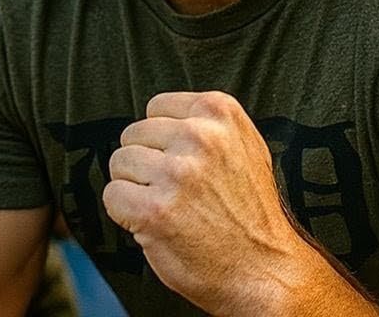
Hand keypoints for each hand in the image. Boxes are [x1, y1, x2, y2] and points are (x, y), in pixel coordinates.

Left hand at [103, 92, 331, 313]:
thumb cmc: (253, 215)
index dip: (162, 140)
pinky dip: (125, 214)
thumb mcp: (246, 147)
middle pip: (133, 134)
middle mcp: (198, 136)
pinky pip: (112, 196)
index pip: (156, 107)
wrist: (267, 270)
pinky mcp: (155, 209)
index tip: (181, 163)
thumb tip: (160, 118)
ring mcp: (176, 172)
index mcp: (219, 112)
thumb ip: (208, 125)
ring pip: (119, 163)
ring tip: (168, 207)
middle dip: (146, 164)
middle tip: (176, 192)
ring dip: (135, 188)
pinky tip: (154, 224)